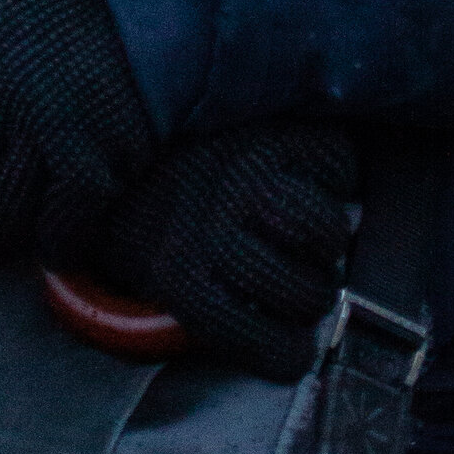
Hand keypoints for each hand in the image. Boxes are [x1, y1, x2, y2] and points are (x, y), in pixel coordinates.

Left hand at [98, 120, 358, 381]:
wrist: (114, 101)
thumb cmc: (134, 195)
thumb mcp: (131, 262)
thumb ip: (174, 315)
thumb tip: (223, 351)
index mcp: (180, 273)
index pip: (270, 346)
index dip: (288, 352)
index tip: (291, 345)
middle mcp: (220, 227)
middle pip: (309, 294)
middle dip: (309, 295)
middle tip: (298, 280)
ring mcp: (252, 172)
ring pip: (330, 235)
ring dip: (323, 238)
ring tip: (303, 230)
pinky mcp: (278, 127)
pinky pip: (339, 169)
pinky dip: (333, 175)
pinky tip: (306, 177)